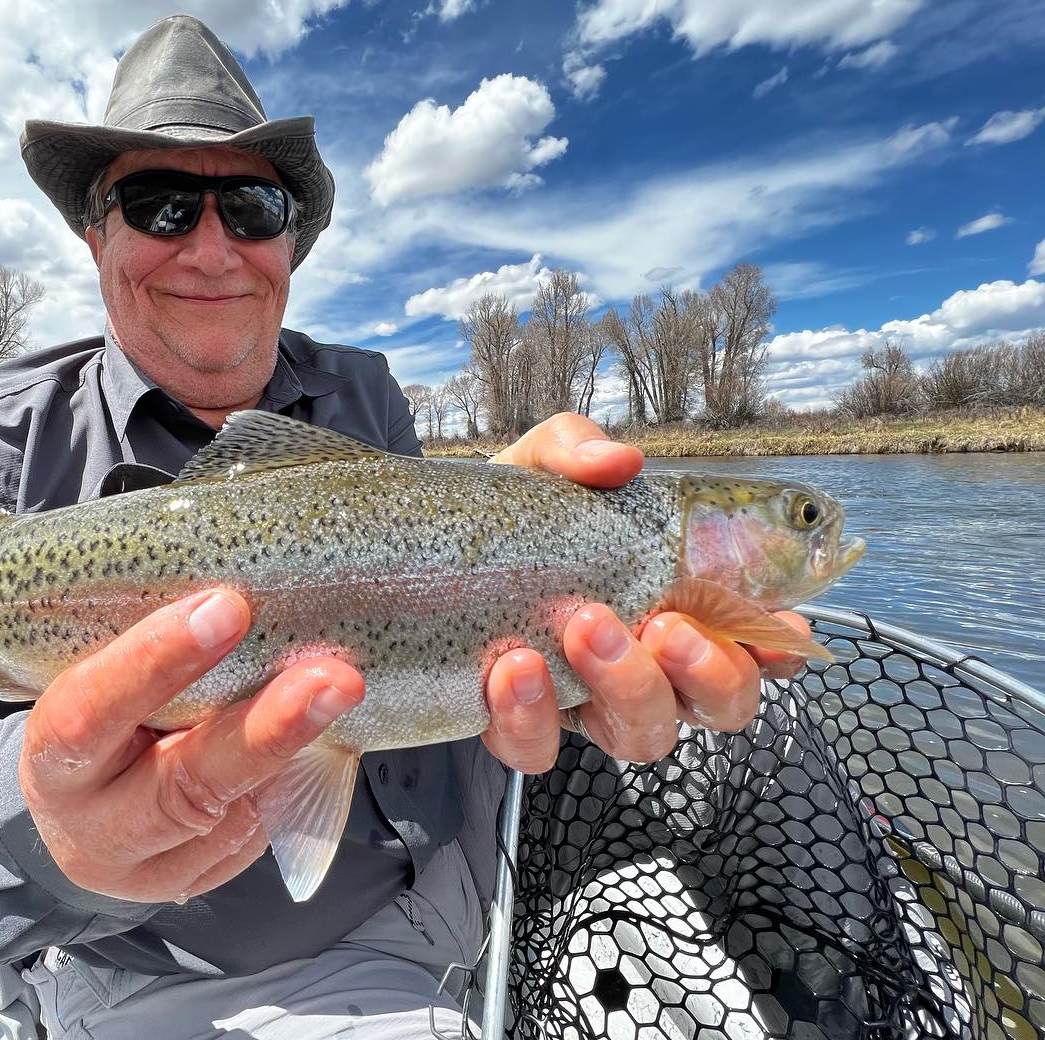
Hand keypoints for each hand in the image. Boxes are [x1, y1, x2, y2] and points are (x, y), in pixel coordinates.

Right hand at [19, 588, 363, 902]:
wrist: (76, 810)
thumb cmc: (96, 716)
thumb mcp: (91, 683)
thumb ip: (145, 656)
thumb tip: (238, 597)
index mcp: (53, 759)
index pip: (91, 713)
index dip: (156, 662)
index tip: (226, 607)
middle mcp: (93, 828)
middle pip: (183, 787)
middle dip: (266, 731)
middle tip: (334, 679)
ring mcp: (148, 871)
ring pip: (236, 819)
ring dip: (298, 753)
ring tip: (340, 692)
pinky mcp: (196, 884)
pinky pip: (258, 836)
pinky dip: (293, 781)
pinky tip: (320, 736)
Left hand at [481, 413, 806, 769]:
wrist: (423, 548)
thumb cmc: (511, 516)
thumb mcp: (540, 468)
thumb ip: (577, 451)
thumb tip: (617, 461)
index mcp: (675, 610)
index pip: (756, 648)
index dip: (779, 648)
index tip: (778, 622)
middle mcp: (646, 669)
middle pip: (719, 708)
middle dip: (709, 673)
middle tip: (662, 624)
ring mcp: (586, 705)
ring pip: (642, 739)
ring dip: (629, 689)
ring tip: (585, 628)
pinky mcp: (520, 727)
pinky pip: (537, 753)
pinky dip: (530, 717)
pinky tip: (514, 667)